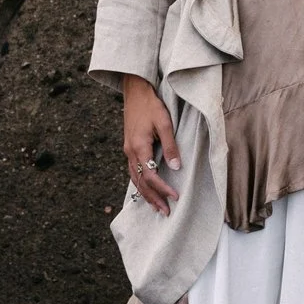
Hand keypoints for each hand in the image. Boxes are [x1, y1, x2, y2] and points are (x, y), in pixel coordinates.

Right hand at [121, 75, 181, 215]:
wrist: (135, 92)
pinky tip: (147, 191)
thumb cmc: (151, 105)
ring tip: (157, 207)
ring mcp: (128, 151)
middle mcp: (130, 152)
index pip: (150, 175)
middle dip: (153, 198)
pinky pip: (133, 172)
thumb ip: (170, 145)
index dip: (162, 188)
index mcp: (138, 146)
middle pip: (140, 182)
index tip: (175, 197)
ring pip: (135, 179)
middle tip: (166, 212)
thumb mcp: (164, 123)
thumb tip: (175, 167)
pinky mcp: (130, 148)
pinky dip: (140, 184)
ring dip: (146, 194)